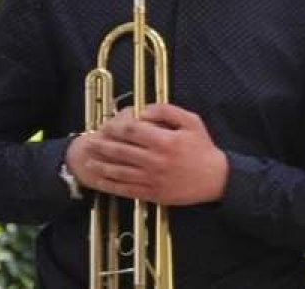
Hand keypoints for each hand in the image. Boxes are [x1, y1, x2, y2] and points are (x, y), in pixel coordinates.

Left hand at [65, 104, 228, 204]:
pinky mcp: (152, 194)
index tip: (107, 125)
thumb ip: (167, 111)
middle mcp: (155, 160)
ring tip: (89, 160)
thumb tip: (142, 110)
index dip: (115, 127)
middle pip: (121, 151)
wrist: (215, 179)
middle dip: (103, 145)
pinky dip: (110, 185)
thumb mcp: (191, 121)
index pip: (131, 131)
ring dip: (101, 165)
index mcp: (164, 141)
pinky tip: (100, 180)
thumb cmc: (203, 148)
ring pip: (119, 171)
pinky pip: (126, 189)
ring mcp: (152, 179)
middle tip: (91, 141)